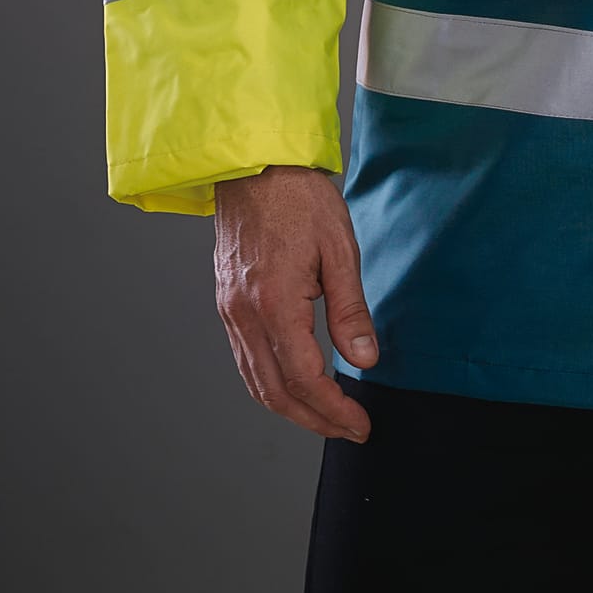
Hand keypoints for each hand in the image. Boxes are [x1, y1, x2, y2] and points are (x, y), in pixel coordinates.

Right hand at [213, 165, 376, 442]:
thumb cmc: (298, 196)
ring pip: (255, 381)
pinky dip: (270, 383)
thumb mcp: (339, 248)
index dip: (333, 409)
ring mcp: (230, 311)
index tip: (359, 423)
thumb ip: (350, 309)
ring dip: (290, 408)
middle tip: (348, 429)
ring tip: (326, 416)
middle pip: (275, 392)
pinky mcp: (227, 302)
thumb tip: (365, 359)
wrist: (254, 163)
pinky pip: (245, 359)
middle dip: (314, 420)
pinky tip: (294, 384)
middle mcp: (244, 315)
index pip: (304, 378)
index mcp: (274, 303)